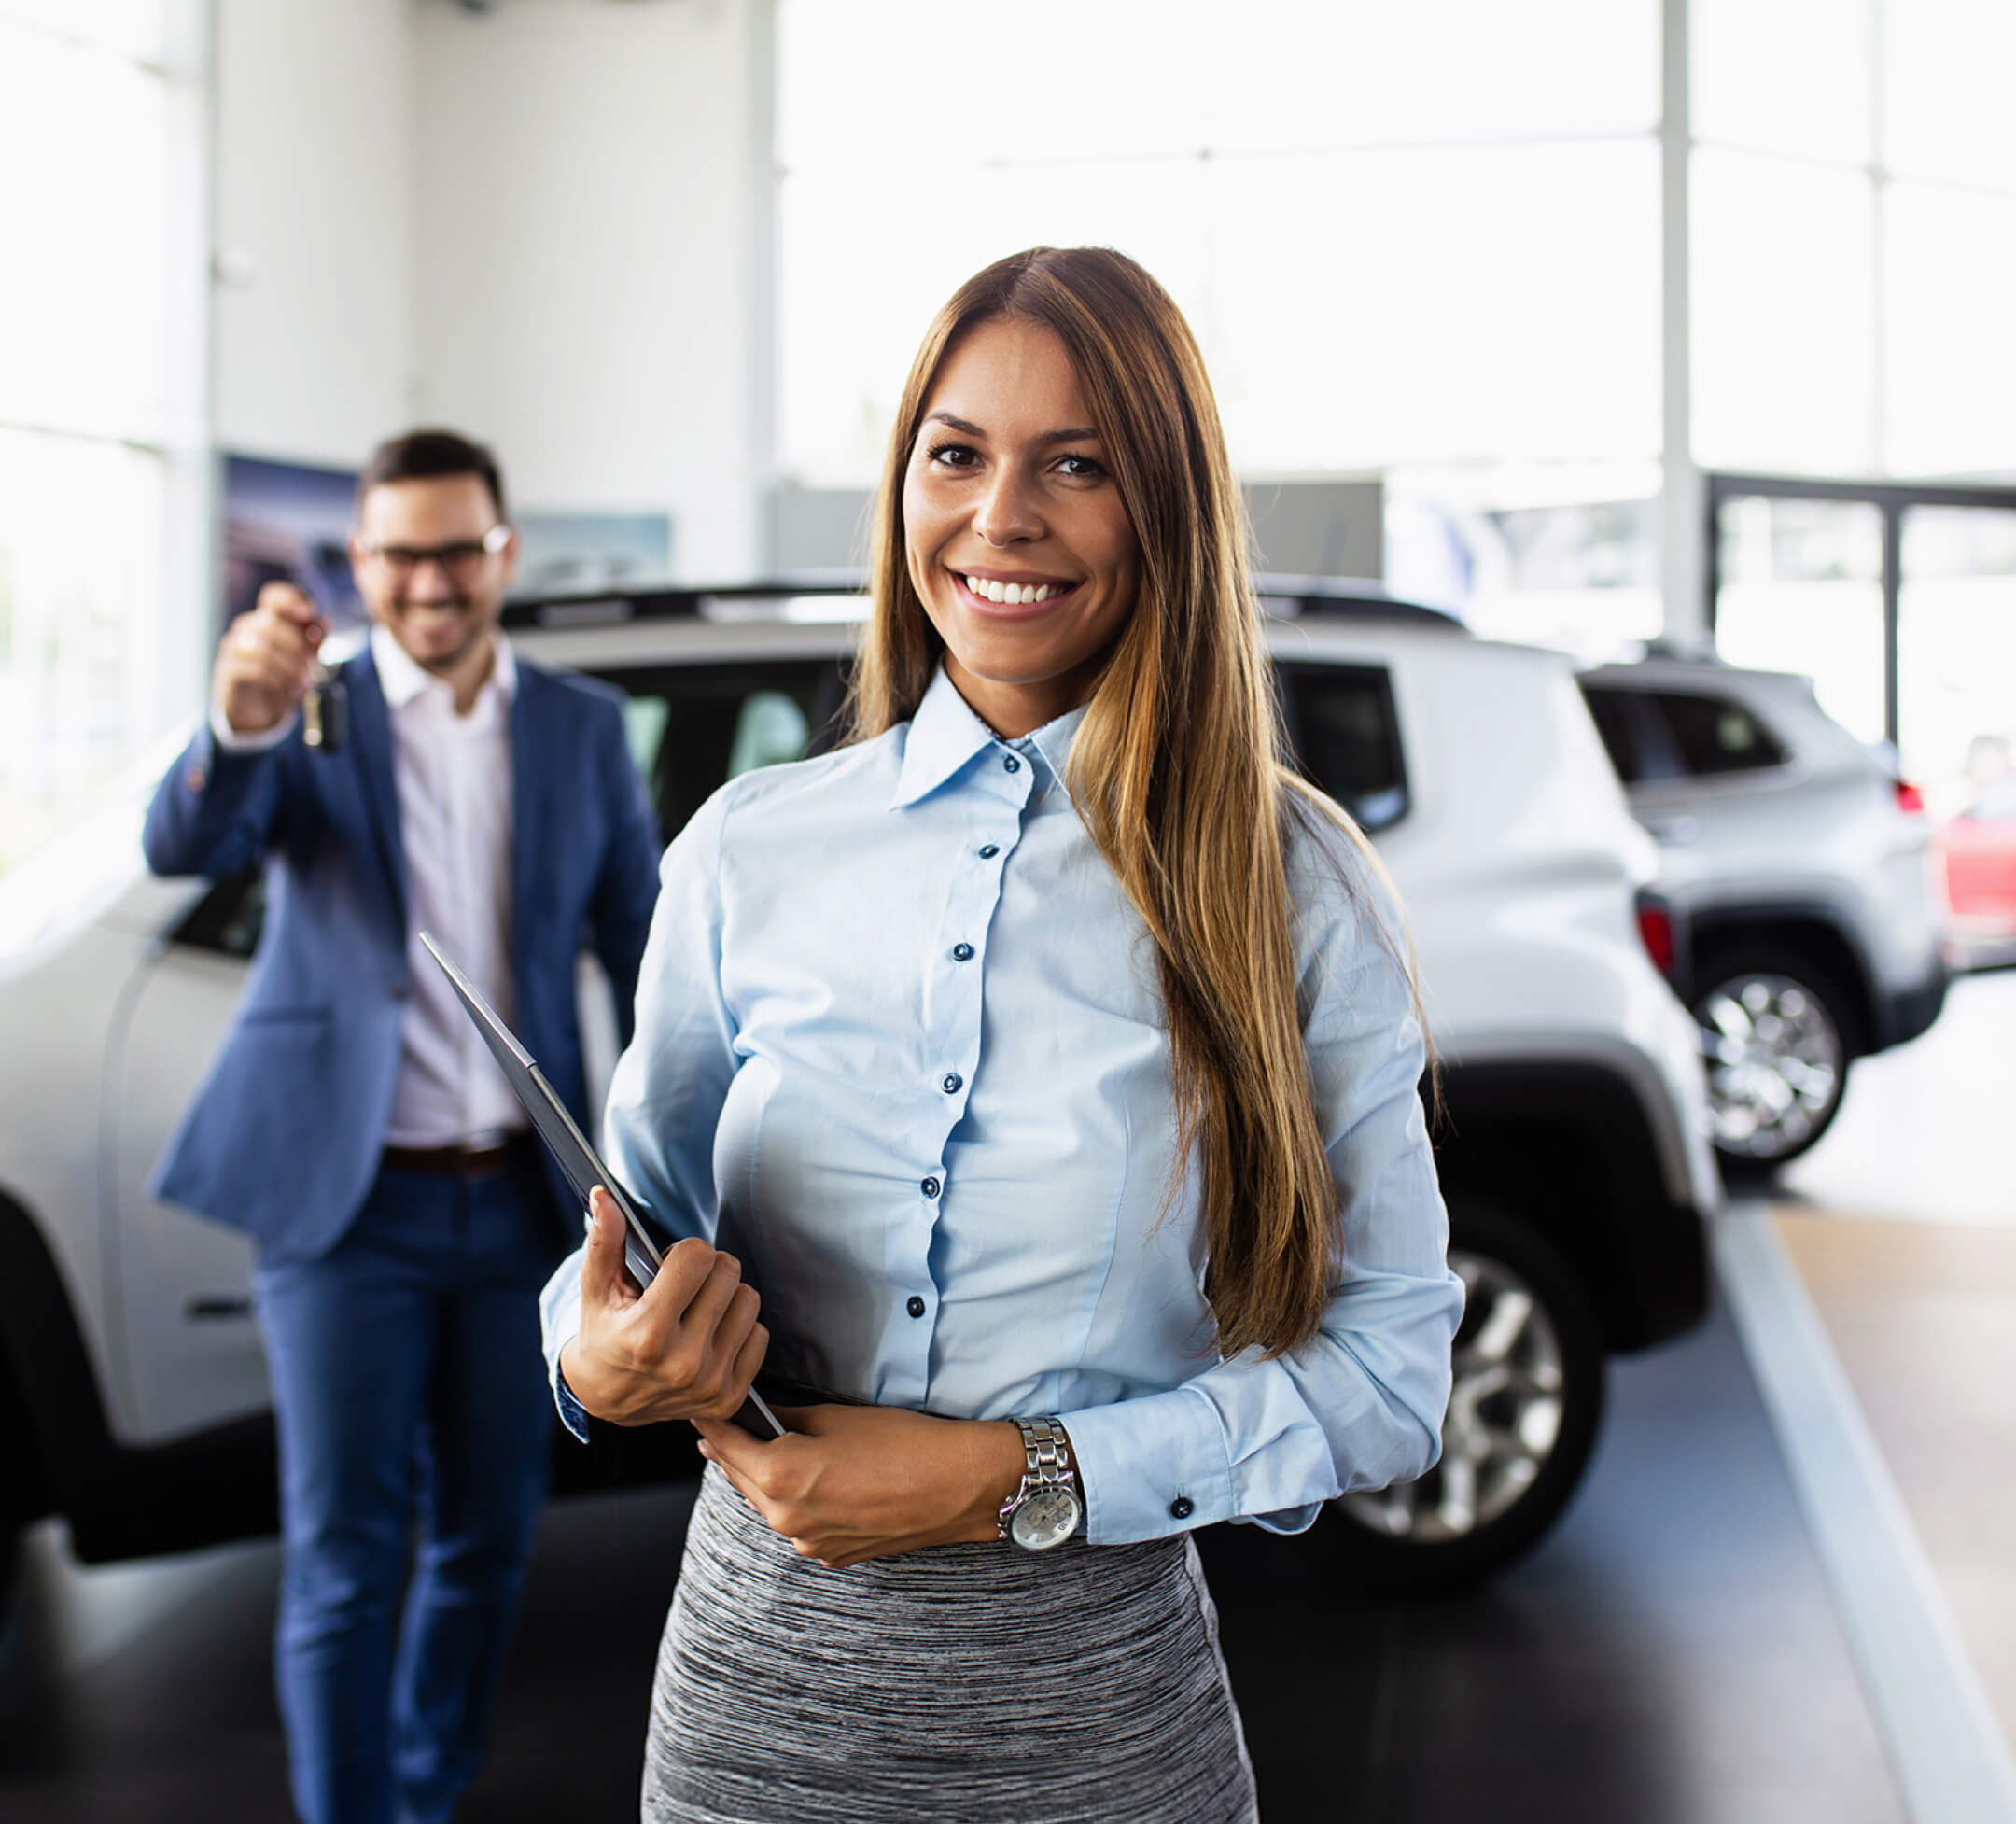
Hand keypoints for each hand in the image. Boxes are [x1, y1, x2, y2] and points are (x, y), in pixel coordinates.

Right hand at [213, 582, 325, 735]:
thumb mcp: (304, 661)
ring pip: (262, 646)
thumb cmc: (281, 679)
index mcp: (267, 619)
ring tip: (303, 683)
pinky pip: (252, 668)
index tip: (309, 614)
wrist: (256, 712)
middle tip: (312, 668)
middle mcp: (247, 627)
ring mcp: (233, 647)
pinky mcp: (227, 670)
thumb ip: (314, 642)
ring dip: (288, 666)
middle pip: (271, 623)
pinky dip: (275, 680)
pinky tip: (287, 691)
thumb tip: (324, 622)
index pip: (274, 596)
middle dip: (297, 646)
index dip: (291, 599)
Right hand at [558, 1187, 767, 1426]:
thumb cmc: (604, 1334)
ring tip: (697, 1310)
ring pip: (749, 1299)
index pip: (698, 1257)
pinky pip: (760, 1334)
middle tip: (682, 1287)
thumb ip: (604, 1241)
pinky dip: (738, 1329)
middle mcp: (682, 1363)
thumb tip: (604, 1196)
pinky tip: (709, 1336)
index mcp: (647, 1334)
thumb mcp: (596, 1290)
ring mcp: (709, 1383)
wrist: (608, 1399)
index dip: (684, 1252)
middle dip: (707, 1269)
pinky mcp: (729, 1397)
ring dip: (726, 1297)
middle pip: (729, 1272)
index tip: (668, 1267)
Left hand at [694, 1403, 1028, 1569]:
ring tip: (769, 1450)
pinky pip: (800, 1524)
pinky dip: (797, 1502)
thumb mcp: (837, 1416)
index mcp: (780, 1476)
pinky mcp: (833, 1555)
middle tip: (724, 1425)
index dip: (711, 1424)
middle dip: (733, 1452)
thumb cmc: (903, 1442)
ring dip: (765, 1479)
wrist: (957, 1485)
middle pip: (742, 1479)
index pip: (726, 1446)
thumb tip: (763, 1418)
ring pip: (770, 1504)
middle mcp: (786, 1518)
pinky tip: (813, 1480)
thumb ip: (788, 1420)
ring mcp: (809, 1542)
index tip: (699, 1410)